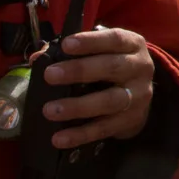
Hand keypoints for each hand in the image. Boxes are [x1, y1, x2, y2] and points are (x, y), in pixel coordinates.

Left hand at [42, 26, 154, 146]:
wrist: (139, 95)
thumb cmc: (112, 65)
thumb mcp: (101, 51)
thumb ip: (71, 51)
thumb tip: (38, 58)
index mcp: (133, 45)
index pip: (114, 39)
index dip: (91, 42)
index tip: (66, 45)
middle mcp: (140, 68)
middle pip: (112, 68)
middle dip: (79, 71)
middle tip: (50, 75)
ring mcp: (138, 96)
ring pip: (108, 101)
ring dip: (77, 106)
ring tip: (50, 110)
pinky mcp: (131, 121)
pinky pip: (104, 129)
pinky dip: (80, 134)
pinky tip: (59, 138)